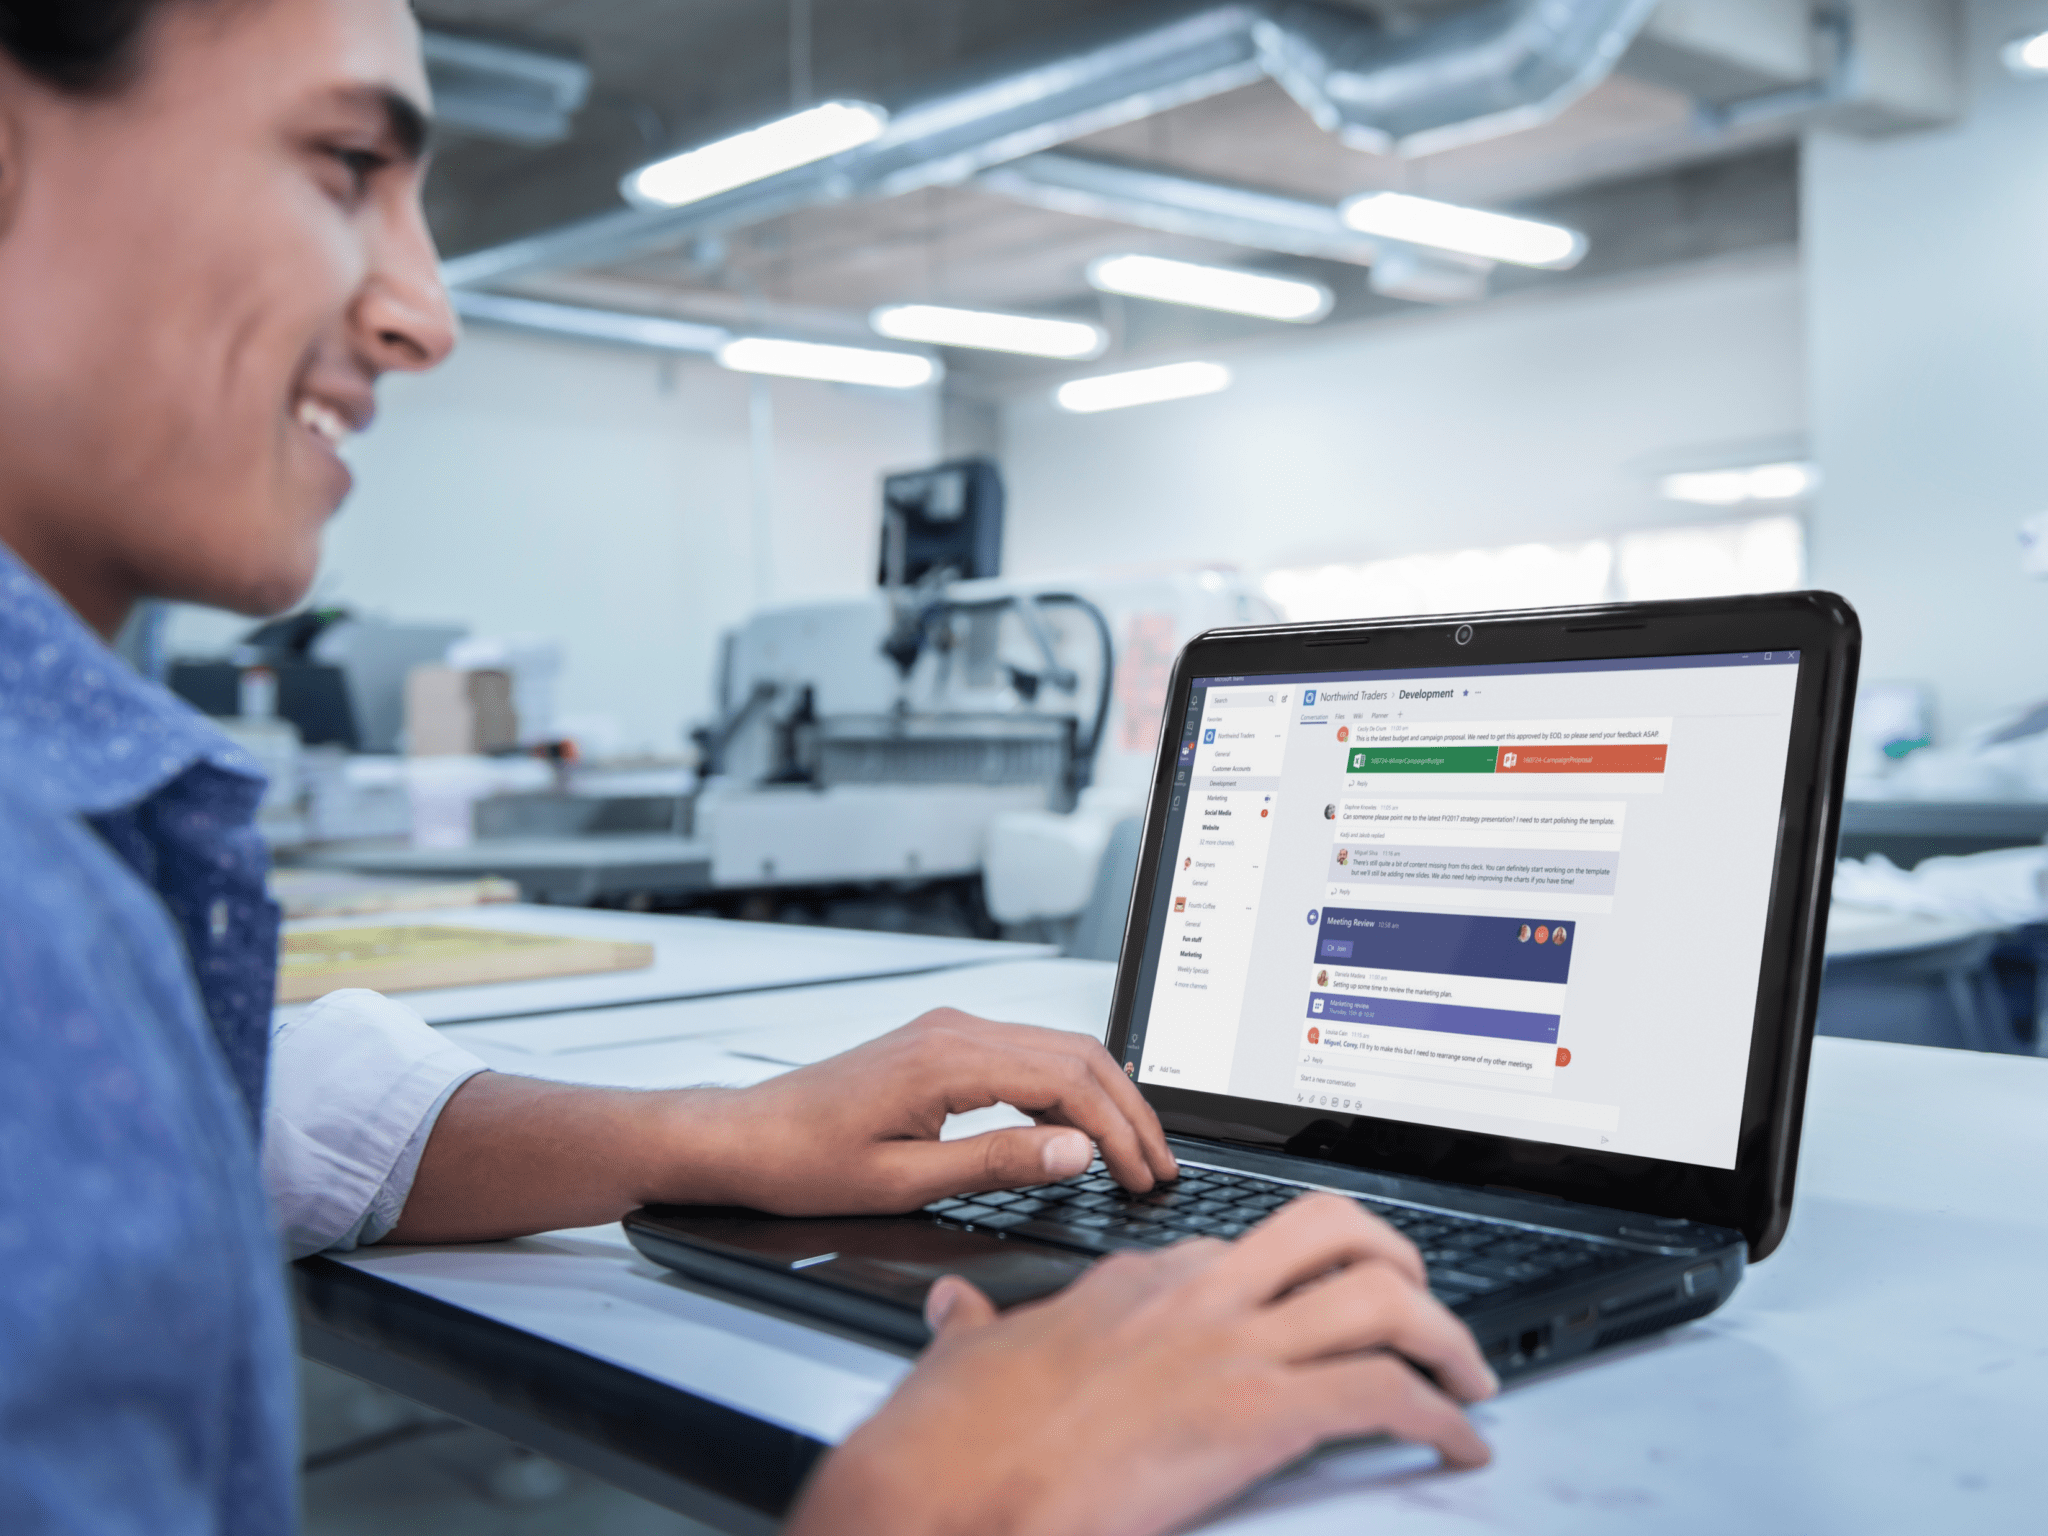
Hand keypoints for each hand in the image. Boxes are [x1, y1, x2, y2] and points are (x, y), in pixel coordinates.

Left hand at [670, 1009, 1178, 1214]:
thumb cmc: (804, 1162)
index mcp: (948, 1058)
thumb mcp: (904, 1180)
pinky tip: (1081, 1124)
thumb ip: (995, 1163)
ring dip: (1103, 1097)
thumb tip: (1074, 1153)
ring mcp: (949, 1031)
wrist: (744, 1138)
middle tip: (1160, 1167)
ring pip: (1057, 1049)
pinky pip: (1027, 1053)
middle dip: (1128, 1112)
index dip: (1117, 1132)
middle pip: (1076, 1056)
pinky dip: (1068, 1087)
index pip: (1066, 1083)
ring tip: (1134, 1151)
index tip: (1143, 1176)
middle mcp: (955, 1030)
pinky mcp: (942, 1044)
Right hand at [785, 1193, 1496, 1535]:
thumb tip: (957, 1311)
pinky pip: (1383, 1394)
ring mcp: (1226, 1348)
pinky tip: (1456, 1442)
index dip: (1293, 1276)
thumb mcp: (963, 1360)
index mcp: (1131, 1284)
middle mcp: (1192, 1296)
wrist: (939, 1492)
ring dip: (1443, 1333)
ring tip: (1466, 1374)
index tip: (1312, 1308)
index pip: (1240, 1247)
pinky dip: (1439, 1416)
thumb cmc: (948, 1443)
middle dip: (1395, 1256)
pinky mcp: (1254, 1414)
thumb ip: (976, 1328)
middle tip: (1422, 1303)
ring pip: (1379, 1294)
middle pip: (1330, 1227)